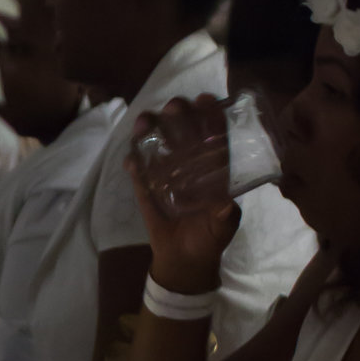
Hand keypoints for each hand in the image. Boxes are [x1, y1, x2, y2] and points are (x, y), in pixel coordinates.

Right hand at [124, 96, 242, 296]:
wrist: (185, 260)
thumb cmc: (210, 238)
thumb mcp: (223, 228)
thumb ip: (225, 216)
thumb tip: (227, 204)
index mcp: (214, 167)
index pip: (214, 133)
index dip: (211, 115)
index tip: (206, 99)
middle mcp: (189, 162)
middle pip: (183, 128)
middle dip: (179, 113)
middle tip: (174, 108)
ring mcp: (165, 171)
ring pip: (157, 140)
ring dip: (151, 127)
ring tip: (146, 122)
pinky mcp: (146, 185)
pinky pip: (137, 169)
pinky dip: (134, 162)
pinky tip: (132, 161)